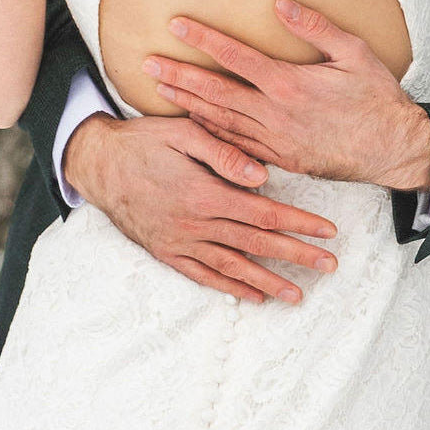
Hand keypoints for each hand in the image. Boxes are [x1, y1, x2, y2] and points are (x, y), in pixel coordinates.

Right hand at [62, 110, 338, 305]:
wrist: (98, 164)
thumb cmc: (144, 140)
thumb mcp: (183, 132)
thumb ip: (223, 153)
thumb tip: (262, 175)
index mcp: (206, 193)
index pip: (264, 213)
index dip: (299, 222)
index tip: (328, 230)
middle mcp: (196, 225)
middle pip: (257, 245)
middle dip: (297, 255)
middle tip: (330, 266)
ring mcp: (181, 243)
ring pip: (234, 267)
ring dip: (269, 282)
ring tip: (299, 294)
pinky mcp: (167, 252)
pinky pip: (204, 276)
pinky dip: (230, 288)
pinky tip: (252, 296)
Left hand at [141, 0, 429, 191]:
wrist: (394, 149)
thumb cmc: (377, 97)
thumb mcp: (354, 52)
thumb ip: (315, 26)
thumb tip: (280, 3)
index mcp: (289, 84)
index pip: (236, 57)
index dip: (204, 40)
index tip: (176, 26)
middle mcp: (275, 114)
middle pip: (216, 93)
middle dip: (179, 76)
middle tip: (147, 63)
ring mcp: (275, 142)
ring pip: (220, 122)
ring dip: (187, 105)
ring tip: (158, 89)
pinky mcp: (281, 160)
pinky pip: (236, 146)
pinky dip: (210, 133)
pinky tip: (194, 124)